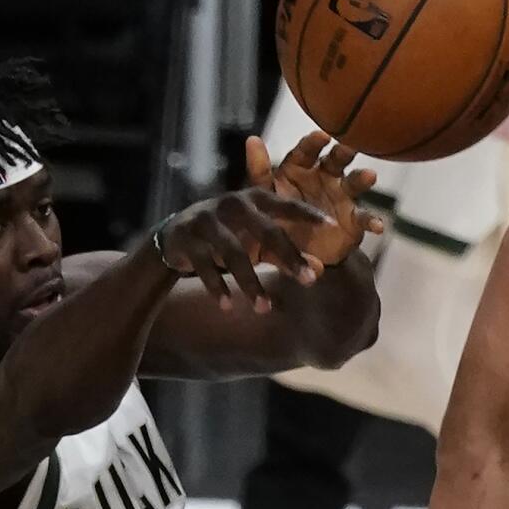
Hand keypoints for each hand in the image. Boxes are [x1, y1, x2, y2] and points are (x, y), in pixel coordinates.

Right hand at [157, 186, 332, 311]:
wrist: (175, 235)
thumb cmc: (227, 234)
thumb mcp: (254, 238)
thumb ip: (283, 252)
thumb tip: (318, 271)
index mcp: (253, 199)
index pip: (286, 205)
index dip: (308, 214)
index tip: (333, 226)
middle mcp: (232, 204)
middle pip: (265, 231)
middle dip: (288, 257)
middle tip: (308, 280)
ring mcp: (208, 219)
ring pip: (234, 253)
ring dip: (251, 283)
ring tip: (265, 309)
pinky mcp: (187, 237)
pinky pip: (205, 266)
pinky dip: (217, 287)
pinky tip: (228, 306)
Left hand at [247, 131, 383, 267]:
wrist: (296, 253)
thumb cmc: (278, 216)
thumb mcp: (266, 195)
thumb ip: (260, 171)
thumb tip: (252, 138)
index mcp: (301, 168)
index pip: (306, 151)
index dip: (314, 143)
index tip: (321, 136)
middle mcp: (325, 176)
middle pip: (336, 159)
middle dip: (344, 151)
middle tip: (349, 146)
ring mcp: (343, 196)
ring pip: (355, 182)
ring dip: (362, 178)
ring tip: (369, 176)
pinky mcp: (354, 220)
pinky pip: (365, 218)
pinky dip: (373, 221)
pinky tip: (378, 226)